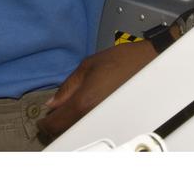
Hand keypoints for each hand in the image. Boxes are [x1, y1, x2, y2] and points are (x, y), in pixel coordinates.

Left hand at [36, 41, 158, 141]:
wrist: (150, 62)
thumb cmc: (121, 60)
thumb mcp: (88, 66)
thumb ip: (67, 87)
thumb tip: (53, 103)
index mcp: (84, 102)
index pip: (55, 124)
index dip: (45, 123)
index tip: (43, 119)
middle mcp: (94, 115)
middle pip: (66, 132)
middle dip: (56, 125)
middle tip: (54, 115)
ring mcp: (105, 120)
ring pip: (79, 131)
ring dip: (70, 125)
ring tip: (69, 113)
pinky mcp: (115, 120)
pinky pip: (93, 126)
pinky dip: (84, 122)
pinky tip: (85, 112)